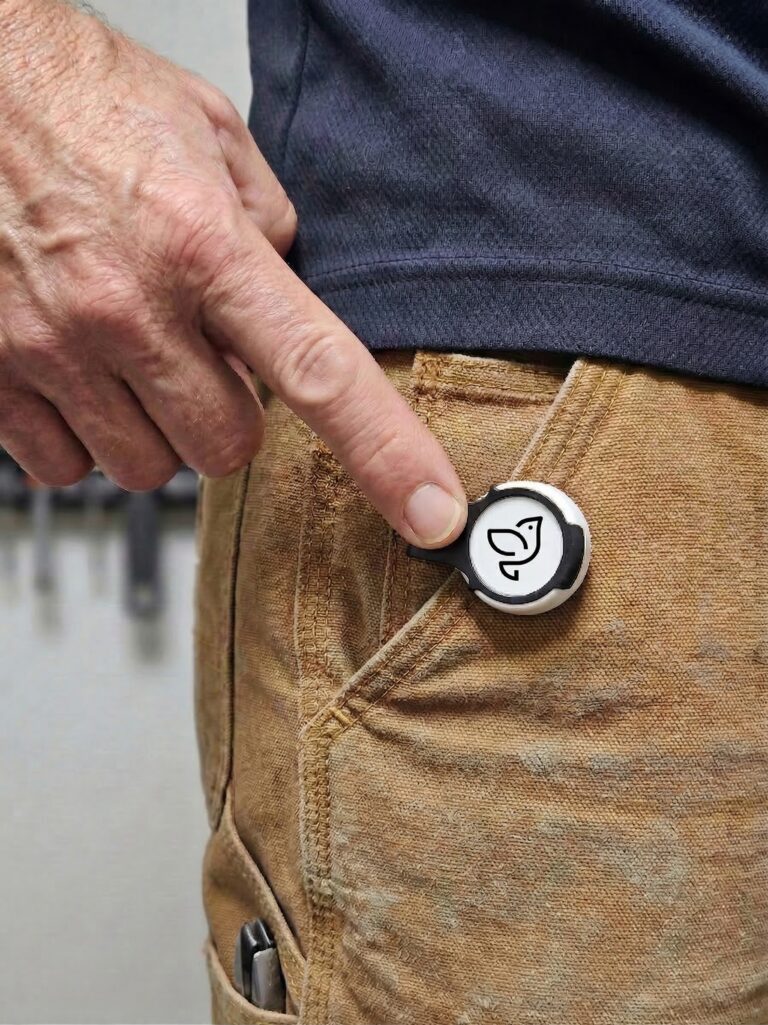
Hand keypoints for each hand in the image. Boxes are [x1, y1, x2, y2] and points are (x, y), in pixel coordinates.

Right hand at [0, 0, 466, 546]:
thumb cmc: (70, 97)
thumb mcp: (202, 131)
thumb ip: (264, 219)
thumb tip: (289, 281)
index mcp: (202, 244)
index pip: (319, 371)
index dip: (387, 453)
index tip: (430, 510)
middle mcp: (126, 307)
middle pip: (226, 448)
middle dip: (227, 418)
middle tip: (199, 360)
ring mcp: (51, 349)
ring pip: (145, 469)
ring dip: (154, 430)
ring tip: (128, 359)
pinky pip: (62, 468)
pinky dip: (80, 440)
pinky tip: (77, 378)